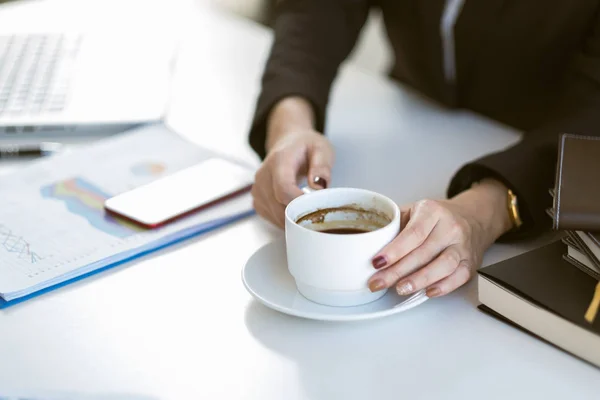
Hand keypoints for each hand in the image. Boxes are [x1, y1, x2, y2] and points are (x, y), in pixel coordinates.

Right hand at [251, 97, 333, 227]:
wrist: (288, 142)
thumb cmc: (305, 146)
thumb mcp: (321, 149)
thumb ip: (322, 166)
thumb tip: (317, 186)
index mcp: (279, 161)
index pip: (284, 190)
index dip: (300, 203)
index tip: (316, 206)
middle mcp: (263, 176)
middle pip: (279, 207)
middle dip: (300, 215)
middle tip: (318, 213)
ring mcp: (257, 189)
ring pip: (275, 216)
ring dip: (293, 219)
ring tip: (307, 210)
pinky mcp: (257, 200)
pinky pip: (271, 218)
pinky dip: (285, 220)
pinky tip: (295, 211)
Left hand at [368, 179, 514, 297]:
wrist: (472, 218)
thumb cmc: (435, 217)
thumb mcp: (413, 210)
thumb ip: (394, 225)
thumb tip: (368, 246)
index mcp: (432, 211)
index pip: (413, 233)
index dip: (394, 250)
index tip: (377, 263)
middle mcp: (450, 227)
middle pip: (423, 252)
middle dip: (397, 271)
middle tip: (378, 283)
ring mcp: (462, 246)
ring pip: (443, 265)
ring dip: (420, 280)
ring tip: (400, 289)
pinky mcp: (471, 262)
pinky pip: (459, 277)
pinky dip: (444, 287)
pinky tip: (427, 292)